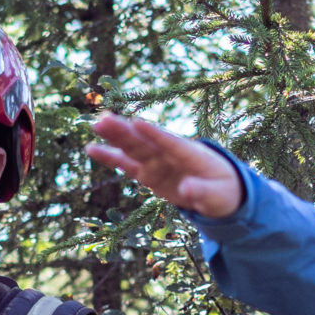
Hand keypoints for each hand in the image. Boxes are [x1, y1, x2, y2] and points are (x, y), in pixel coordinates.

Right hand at [85, 113, 243, 217]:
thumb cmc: (223, 191)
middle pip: (145, 141)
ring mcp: (158, 162)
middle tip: (104, 118)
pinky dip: (110, 157)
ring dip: (115, 137)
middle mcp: (170, 154)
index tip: (137, 121)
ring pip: (133, 147)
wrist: (220, 191)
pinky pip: (126, 164)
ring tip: (96, 124)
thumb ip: (203, 192)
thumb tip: (186, 191)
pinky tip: (91, 148)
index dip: (154, 133)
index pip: (170, 142)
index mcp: (191, 154)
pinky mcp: (148, 172)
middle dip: (126, 131)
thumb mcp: (219, 196)